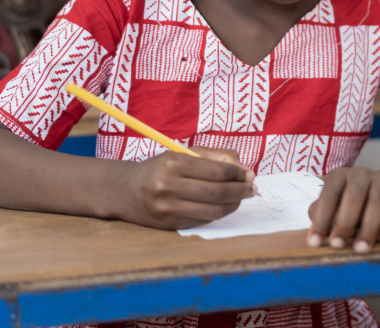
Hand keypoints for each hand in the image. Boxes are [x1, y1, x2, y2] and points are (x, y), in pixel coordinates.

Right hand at [121, 146, 255, 229]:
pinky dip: (218, 213)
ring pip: (213, 210)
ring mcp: (167, 209)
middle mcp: (168, 186)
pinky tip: (225, 206)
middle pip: (218, 193)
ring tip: (242, 197)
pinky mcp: (168, 225)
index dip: (238, 174)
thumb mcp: (185, 154)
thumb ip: (217, 157)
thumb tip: (245, 171)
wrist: (126, 191)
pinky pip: (203, 220)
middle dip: (241, 191)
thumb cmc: (162, 168)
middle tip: (253, 188)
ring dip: (234, 205)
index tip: (249, 174)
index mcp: (174, 163)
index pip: (218, 171)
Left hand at [308, 166, 379, 252]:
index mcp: (341, 175)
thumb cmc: (350, 204)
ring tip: (362, 248)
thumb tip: (313, 223)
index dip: (322, 218)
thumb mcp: (334, 206)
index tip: (315, 242)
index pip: (330, 193)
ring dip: (370, 225)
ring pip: (379, 198)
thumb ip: (321, 213)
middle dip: (345, 222)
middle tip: (338, 245)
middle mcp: (362, 173)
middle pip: (355, 193)